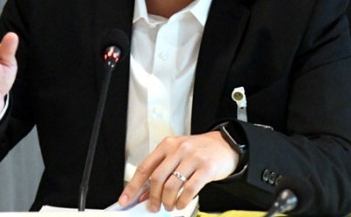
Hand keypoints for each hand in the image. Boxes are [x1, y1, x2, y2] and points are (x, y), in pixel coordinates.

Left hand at [118, 131, 238, 211]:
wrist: (225, 144)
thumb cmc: (199, 150)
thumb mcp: (178, 154)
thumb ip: (162, 169)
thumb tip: (144, 193)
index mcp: (167, 145)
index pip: (145, 167)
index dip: (133, 186)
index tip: (125, 199)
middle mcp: (179, 149)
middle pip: (156, 178)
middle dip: (152, 198)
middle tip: (153, 207)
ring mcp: (193, 158)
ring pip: (171, 186)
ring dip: (167, 201)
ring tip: (169, 206)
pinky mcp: (206, 168)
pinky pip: (189, 190)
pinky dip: (182, 201)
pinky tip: (181, 204)